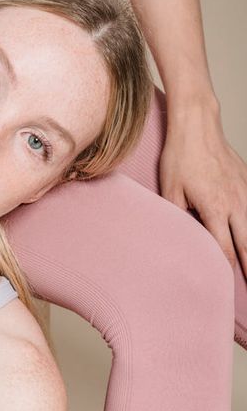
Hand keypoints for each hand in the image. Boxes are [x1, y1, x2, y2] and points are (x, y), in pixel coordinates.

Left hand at [160, 99, 246, 276]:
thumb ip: (176, 216)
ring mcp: (245, 191)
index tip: (224, 283)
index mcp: (215, 208)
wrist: (197, 127)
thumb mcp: (170, 190)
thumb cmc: (180, 158)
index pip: (224, 248)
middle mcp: (236, 203)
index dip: (225, 268)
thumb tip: (177, 236)